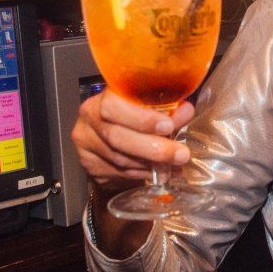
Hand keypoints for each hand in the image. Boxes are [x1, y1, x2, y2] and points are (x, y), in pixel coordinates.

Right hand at [71, 89, 194, 195]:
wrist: (107, 137)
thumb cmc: (132, 115)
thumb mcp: (147, 107)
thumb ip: (165, 109)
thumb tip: (186, 111)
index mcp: (103, 97)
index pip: (114, 105)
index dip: (141, 118)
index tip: (168, 126)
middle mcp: (89, 119)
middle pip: (117, 137)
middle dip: (153, 148)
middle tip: (180, 154)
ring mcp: (86, 144)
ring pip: (120, 159)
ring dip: (151, 164)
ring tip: (174, 166)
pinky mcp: (89, 165)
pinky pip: (118, 173)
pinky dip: (142, 174)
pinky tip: (158, 174)